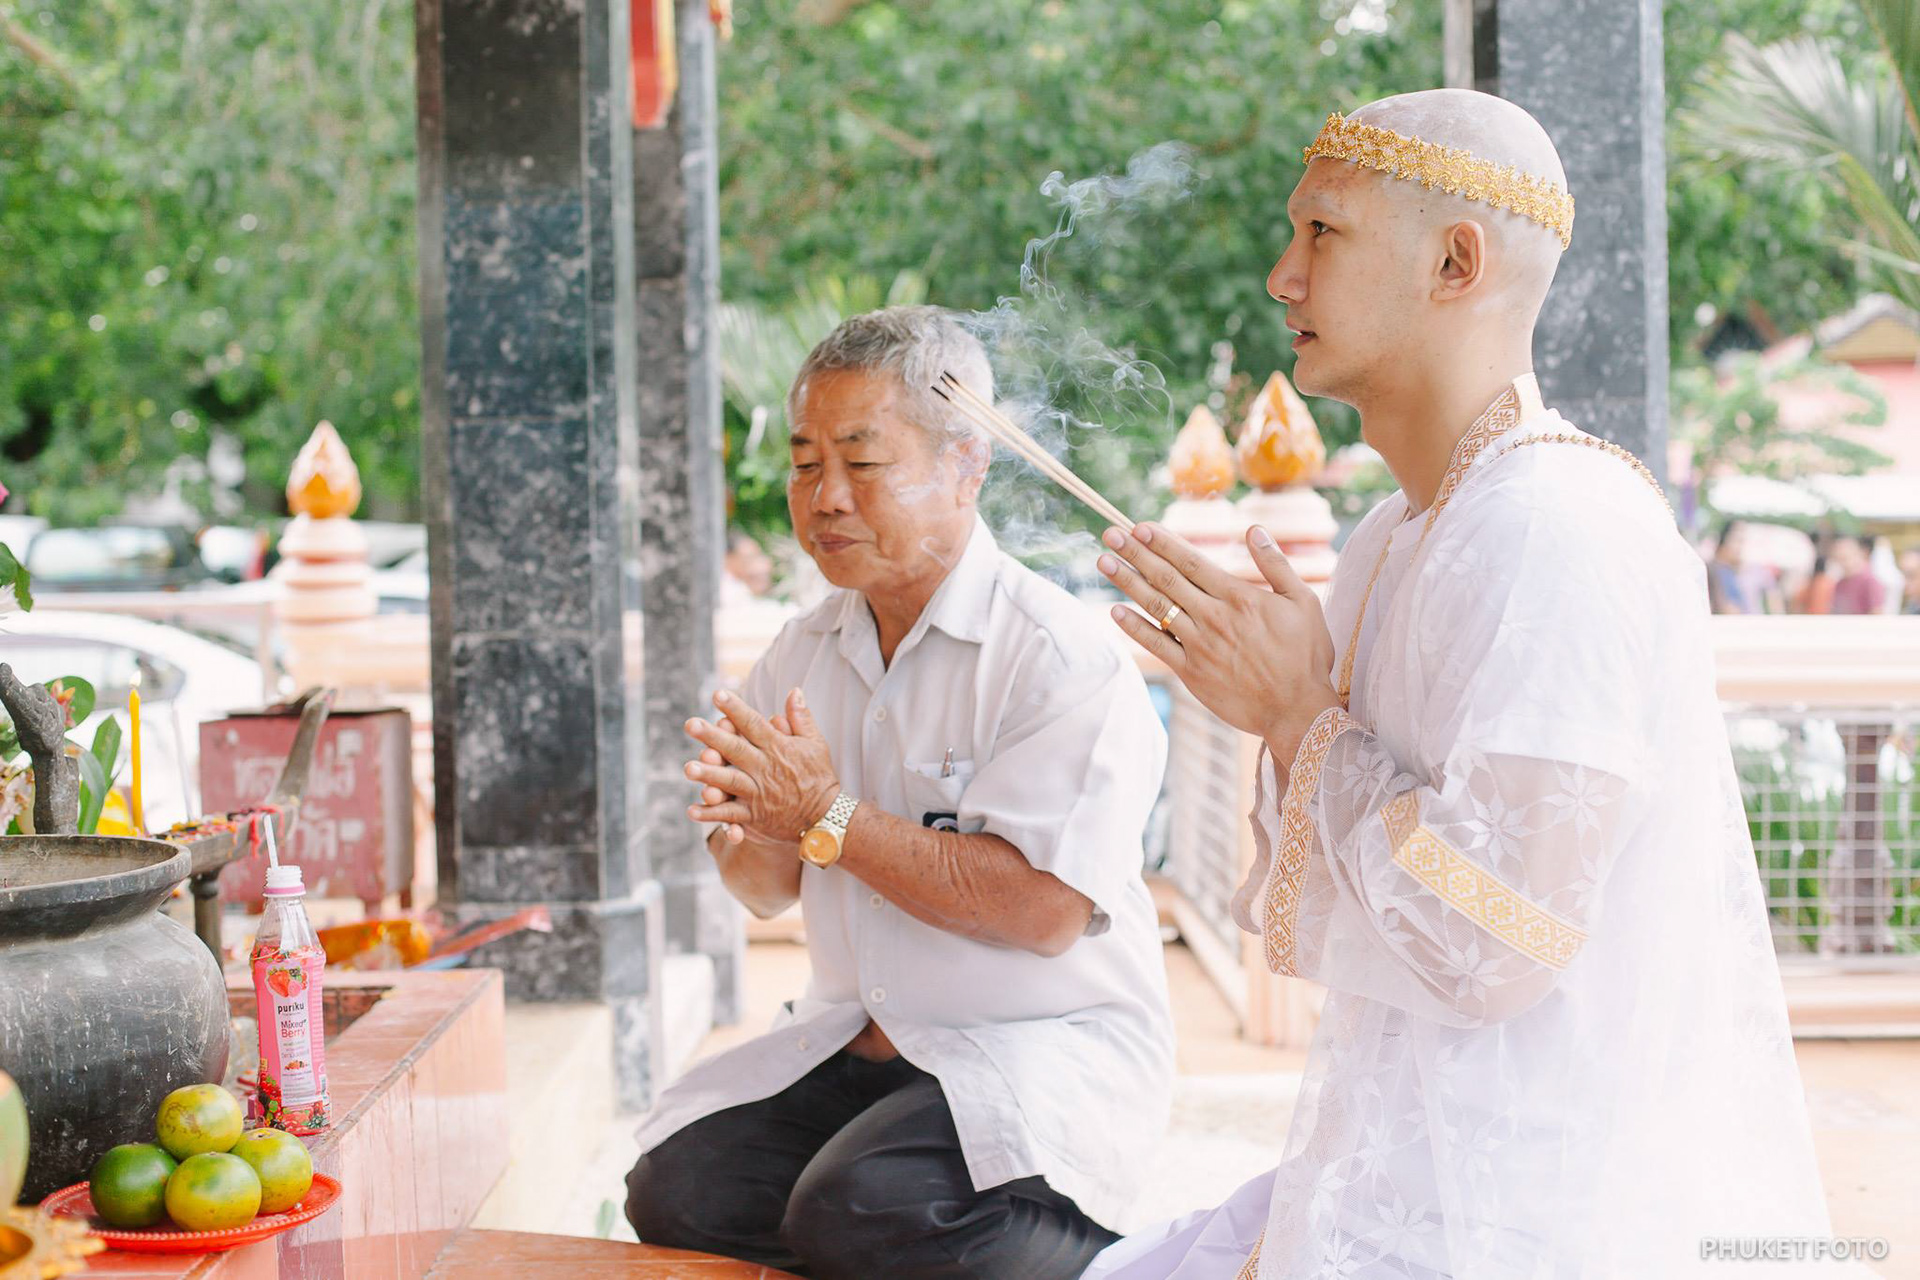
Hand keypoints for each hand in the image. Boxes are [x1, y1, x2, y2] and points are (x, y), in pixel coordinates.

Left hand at [684, 688, 840, 839]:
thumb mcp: (816, 743)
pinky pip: (730, 814)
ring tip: (689, 768)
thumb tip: (794, 690)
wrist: (826, 817)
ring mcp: (759, 793)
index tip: (718, 694)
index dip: (735, 709)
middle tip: (691, 724)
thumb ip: (801, 717)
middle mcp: (765, 768)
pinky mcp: (755, 816)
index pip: (752, 724)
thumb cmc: (819, 776)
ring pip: (730, 781)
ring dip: (709, 775)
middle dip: (713, 737)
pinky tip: (692, 809)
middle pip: (736, 749)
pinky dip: (711, 814)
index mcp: (778, 748)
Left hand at [1097, 521, 1340, 760]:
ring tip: (1103, 562)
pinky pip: (1157, 646)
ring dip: (1127, 582)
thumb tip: (1254, 530)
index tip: (1140, 527)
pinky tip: (1116, 611)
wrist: (1296, 710)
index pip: (1191, 562)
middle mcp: (1213, 618)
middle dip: (1135, 553)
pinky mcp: (1191, 673)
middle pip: (1166, 578)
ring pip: (1156, 607)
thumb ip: (1276, 565)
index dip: (1163, 542)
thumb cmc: (1305, 656)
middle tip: (1110, 533)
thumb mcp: (1303, 602)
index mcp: (1238, 597)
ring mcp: (1199, 646)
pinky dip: (1135, 628)